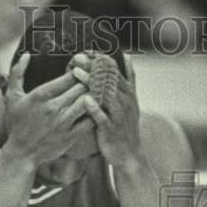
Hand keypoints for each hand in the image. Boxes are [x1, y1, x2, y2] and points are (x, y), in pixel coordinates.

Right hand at [4, 53, 92, 165]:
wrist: (21, 153)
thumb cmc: (16, 123)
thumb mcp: (11, 97)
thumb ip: (17, 73)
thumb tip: (27, 54)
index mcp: (42, 95)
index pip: (70, 76)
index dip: (80, 70)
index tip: (82, 69)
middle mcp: (54, 107)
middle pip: (82, 88)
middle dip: (90, 81)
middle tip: (95, 79)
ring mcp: (64, 123)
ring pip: (88, 102)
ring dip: (94, 96)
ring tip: (98, 92)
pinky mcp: (71, 136)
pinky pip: (90, 121)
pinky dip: (96, 114)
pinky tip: (97, 109)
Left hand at [71, 54, 141, 168]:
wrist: (129, 155)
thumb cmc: (125, 127)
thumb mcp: (131, 100)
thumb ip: (129, 79)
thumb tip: (128, 57)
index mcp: (127, 93)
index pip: (115, 71)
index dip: (100, 60)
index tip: (86, 51)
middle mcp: (125, 102)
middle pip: (109, 79)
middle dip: (92, 67)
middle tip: (77, 57)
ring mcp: (118, 116)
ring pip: (105, 95)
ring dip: (90, 83)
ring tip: (76, 73)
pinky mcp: (111, 130)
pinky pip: (103, 118)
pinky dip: (94, 108)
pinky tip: (84, 100)